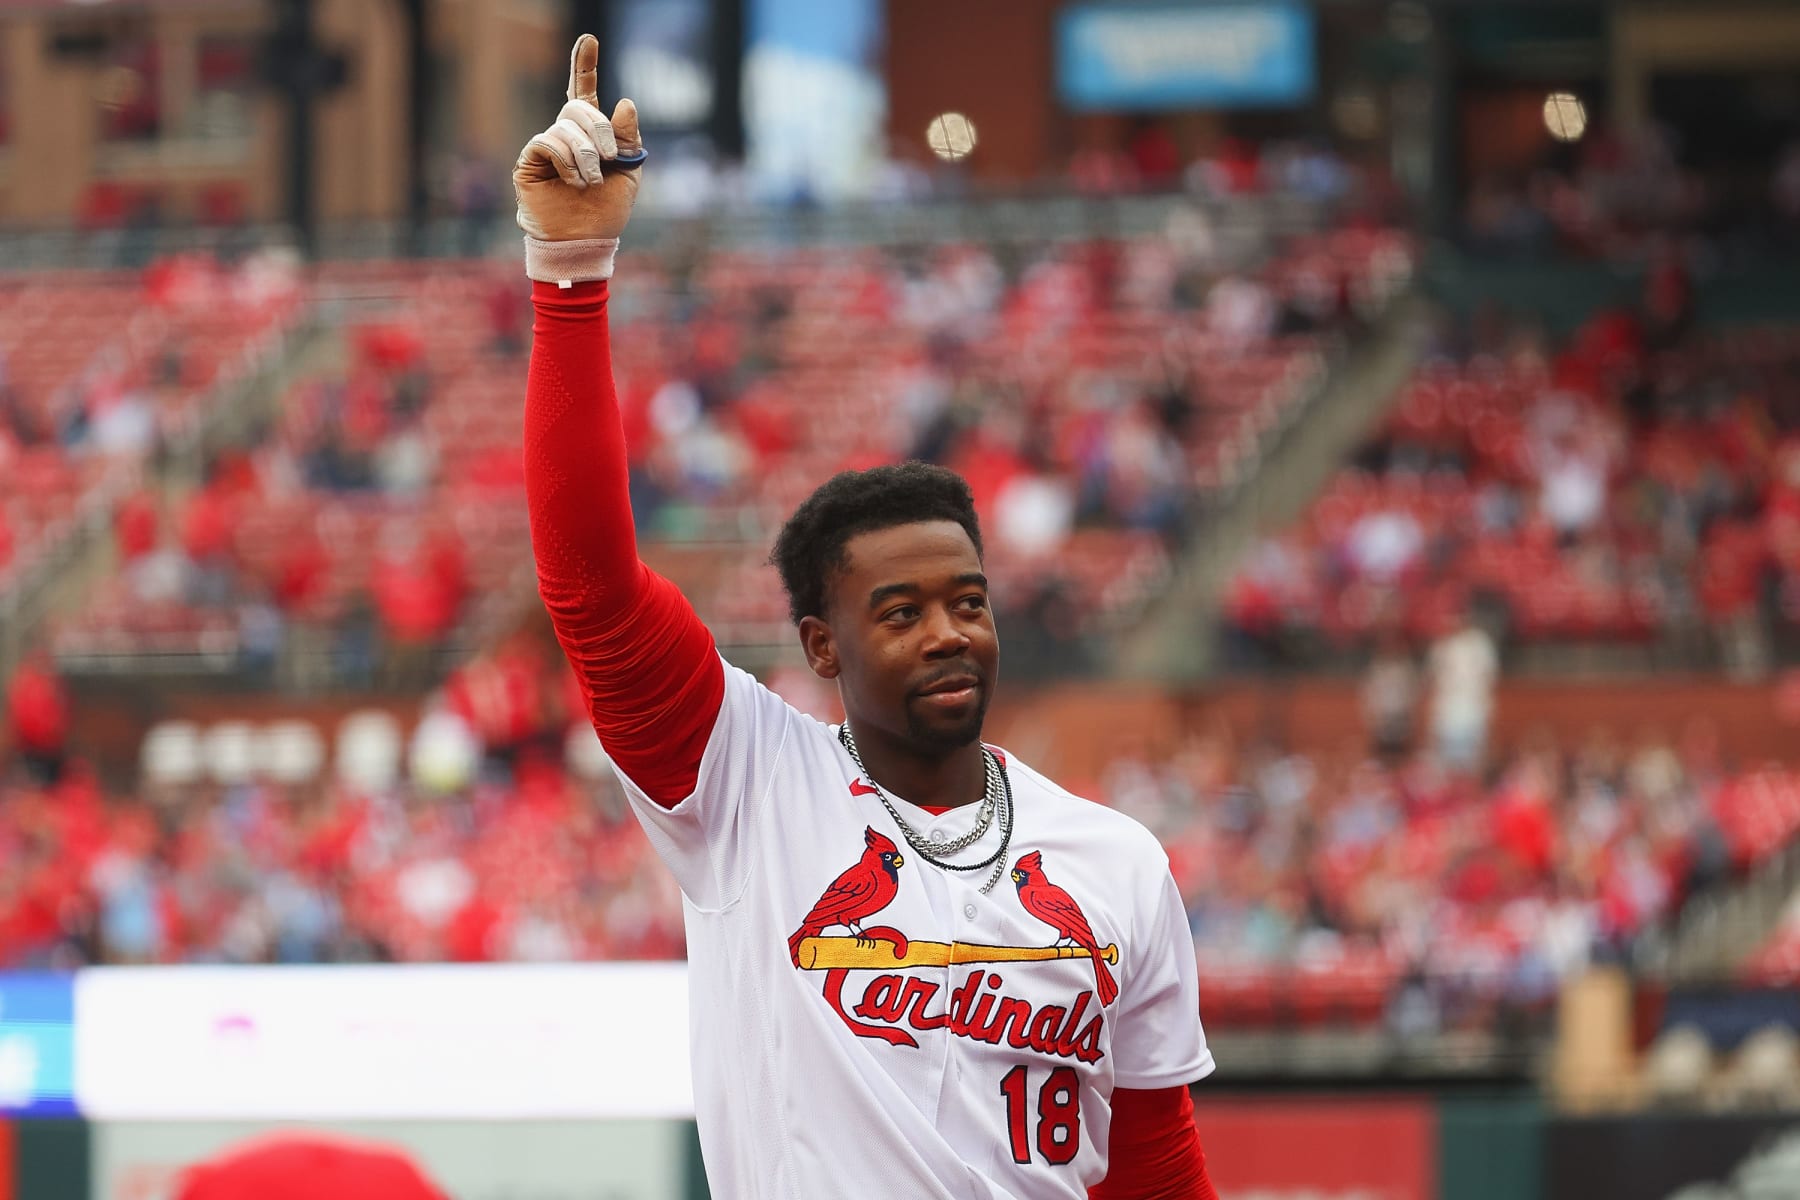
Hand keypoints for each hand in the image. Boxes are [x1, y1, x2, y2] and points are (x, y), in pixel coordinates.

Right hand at [513, 34, 642, 242]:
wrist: (585, 241)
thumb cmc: (606, 210)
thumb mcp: (628, 171)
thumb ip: (627, 138)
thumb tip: (625, 102)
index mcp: (588, 134)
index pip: (583, 92)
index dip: (584, 65)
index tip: (590, 39)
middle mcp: (564, 136)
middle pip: (578, 108)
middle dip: (599, 128)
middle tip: (610, 157)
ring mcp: (545, 148)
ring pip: (564, 128)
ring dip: (584, 155)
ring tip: (590, 182)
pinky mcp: (528, 162)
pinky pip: (546, 142)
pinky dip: (565, 160)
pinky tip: (572, 181)